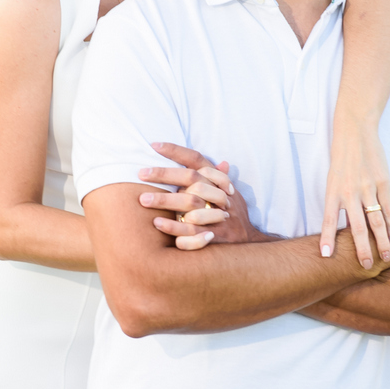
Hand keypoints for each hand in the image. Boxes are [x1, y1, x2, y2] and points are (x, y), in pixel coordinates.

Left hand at [139, 142, 267, 250]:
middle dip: (164, 175)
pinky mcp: (215, 236)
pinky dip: (174, 227)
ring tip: (143, 200)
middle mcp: (219, 195)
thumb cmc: (232, 214)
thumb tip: (221, 161)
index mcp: (219, 182)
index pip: (198, 160)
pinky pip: (192, 231)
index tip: (154, 145)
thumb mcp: (230, 193)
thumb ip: (219, 178)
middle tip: (140, 173)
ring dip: (166, 201)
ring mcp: (218, 216)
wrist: (249, 243)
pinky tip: (157, 223)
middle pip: (191, 179)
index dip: (177, 151)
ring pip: (190, 205)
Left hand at [320, 117, 389, 268]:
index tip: (325, 255)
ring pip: (376, 220)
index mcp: (333, 191)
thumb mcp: (332, 178)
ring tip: (384, 259)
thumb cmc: (341, 158)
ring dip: (380, 242)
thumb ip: (336, 201)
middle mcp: (350, 192)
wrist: (355, 132)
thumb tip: (337, 226)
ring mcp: (368, 188)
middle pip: (356, 227)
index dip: (326, 238)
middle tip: (364, 267)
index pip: (328, 219)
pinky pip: (388, 208)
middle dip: (360, 249)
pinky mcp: (382, 182)